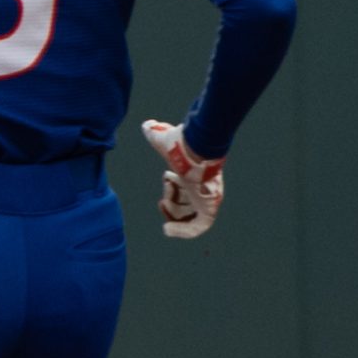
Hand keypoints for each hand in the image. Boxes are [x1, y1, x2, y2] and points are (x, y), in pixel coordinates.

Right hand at [141, 120, 224, 239]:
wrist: (196, 150)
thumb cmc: (181, 145)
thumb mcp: (163, 139)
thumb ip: (155, 132)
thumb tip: (148, 125)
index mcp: (194, 175)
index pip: (184, 189)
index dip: (171, 190)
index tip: (166, 180)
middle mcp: (202, 189)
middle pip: (186, 203)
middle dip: (170, 203)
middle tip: (162, 200)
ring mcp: (207, 200)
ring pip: (188, 215)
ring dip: (172, 213)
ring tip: (165, 203)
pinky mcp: (209, 211)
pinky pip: (198, 228)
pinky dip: (182, 231)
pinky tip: (168, 229)